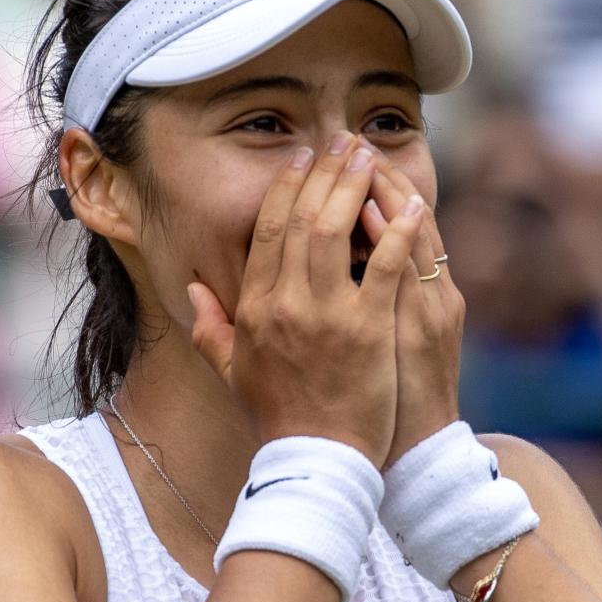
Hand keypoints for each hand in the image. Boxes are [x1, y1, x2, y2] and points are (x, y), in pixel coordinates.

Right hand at [188, 133, 429, 464]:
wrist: (318, 460)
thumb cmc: (280, 416)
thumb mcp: (233, 371)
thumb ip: (210, 327)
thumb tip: (193, 290)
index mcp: (255, 308)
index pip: (267, 231)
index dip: (286, 188)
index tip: (302, 159)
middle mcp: (286, 304)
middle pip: (301, 219)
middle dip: (322, 173)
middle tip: (341, 141)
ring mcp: (327, 315)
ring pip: (335, 231)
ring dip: (353, 187)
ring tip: (368, 155)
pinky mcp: (368, 329)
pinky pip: (382, 266)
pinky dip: (395, 232)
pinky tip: (408, 204)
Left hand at [359, 156, 464, 466]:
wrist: (413, 454)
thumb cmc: (390, 402)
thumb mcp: (391, 343)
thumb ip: (375, 298)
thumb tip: (347, 263)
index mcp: (423, 294)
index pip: (401, 221)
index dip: (376, 185)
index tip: (345, 153)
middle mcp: (434, 294)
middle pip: (408, 216)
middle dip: (375, 177)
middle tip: (348, 140)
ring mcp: (432, 310)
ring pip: (415, 234)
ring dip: (386, 194)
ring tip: (360, 158)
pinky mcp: (424, 331)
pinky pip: (407, 274)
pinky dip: (394, 241)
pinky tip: (373, 212)